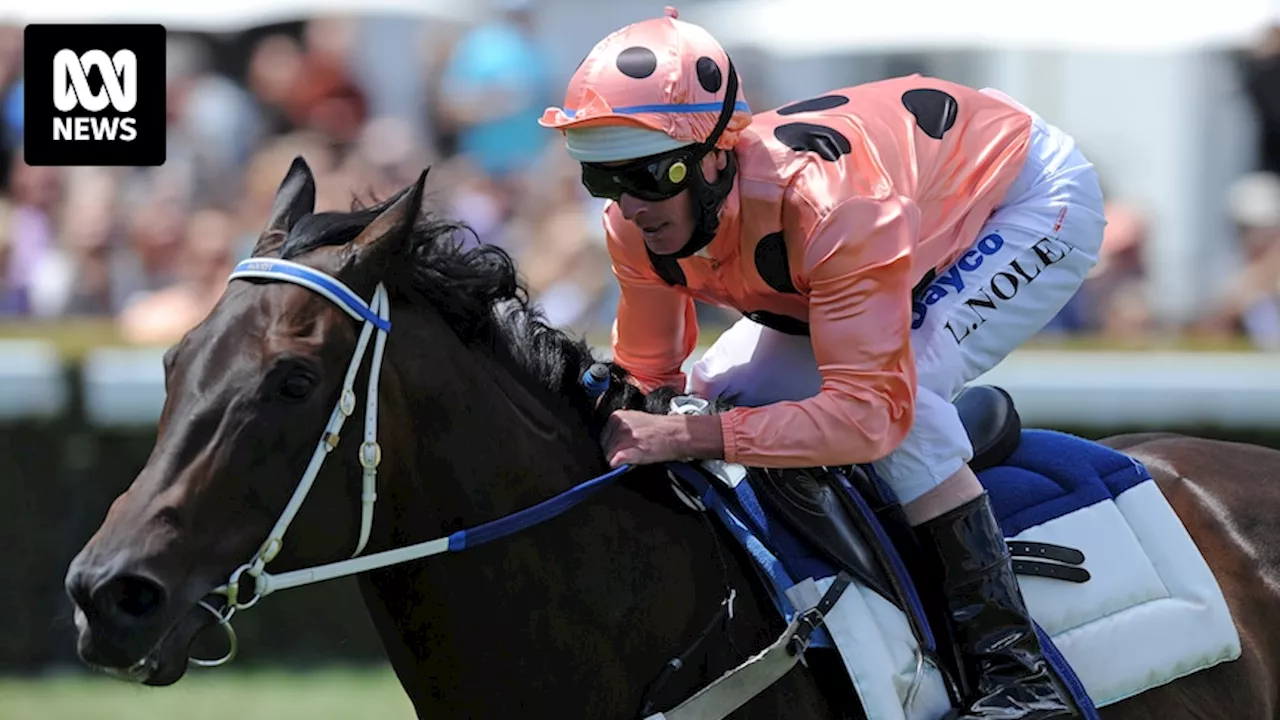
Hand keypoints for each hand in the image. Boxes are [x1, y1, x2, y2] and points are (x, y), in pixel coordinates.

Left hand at [600, 409, 725, 468]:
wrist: (678, 434)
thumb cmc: (659, 429)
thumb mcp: (635, 420)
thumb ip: (619, 428)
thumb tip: (607, 442)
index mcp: (617, 416)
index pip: (602, 437)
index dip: (611, 446)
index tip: (621, 447)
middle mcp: (619, 425)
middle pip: (604, 447)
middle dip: (614, 453)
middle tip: (631, 451)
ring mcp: (625, 437)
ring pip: (608, 456)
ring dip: (619, 460)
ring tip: (636, 454)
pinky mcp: (632, 450)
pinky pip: (615, 461)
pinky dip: (618, 465)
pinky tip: (628, 463)